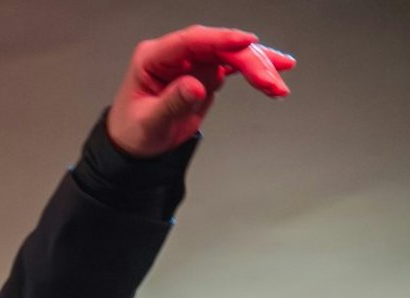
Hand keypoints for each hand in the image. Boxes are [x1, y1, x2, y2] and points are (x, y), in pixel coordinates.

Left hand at [107, 25, 294, 156]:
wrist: (135, 146)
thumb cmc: (132, 132)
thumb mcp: (149, 123)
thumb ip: (172, 103)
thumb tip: (196, 86)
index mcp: (153, 58)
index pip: (190, 41)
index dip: (220, 39)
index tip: (246, 41)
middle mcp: (175, 56)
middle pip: (219, 48)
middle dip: (249, 61)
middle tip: (269, 81)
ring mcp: (192, 63)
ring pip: (232, 56)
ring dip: (258, 68)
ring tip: (277, 86)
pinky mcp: (205, 74)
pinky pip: (235, 67)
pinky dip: (254, 74)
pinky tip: (273, 80)